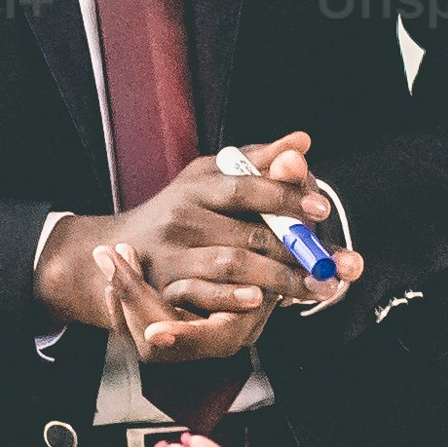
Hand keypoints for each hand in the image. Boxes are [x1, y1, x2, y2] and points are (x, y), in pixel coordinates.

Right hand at [37, 131, 365, 360]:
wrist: (108, 254)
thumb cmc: (175, 213)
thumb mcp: (209, 178)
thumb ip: (257, 162)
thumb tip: (302, 143)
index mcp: (198, 185)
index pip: (244, 186)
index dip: (283, 195)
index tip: (320, 208)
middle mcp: (183, 218)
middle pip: (248, 232)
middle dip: (300, 251)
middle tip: (339, 265)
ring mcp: (172, 256)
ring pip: (232, 265)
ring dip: (280, 280)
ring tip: (318, 289)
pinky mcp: (165, 290)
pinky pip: (203, 296)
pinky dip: (233, 299)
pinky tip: (262, 303)